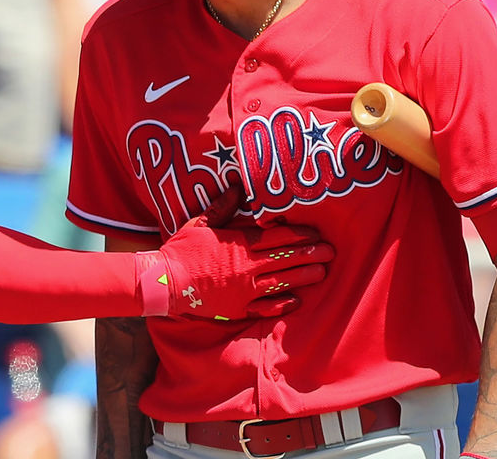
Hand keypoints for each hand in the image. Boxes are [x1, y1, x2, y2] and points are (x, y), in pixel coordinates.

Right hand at [137, 187, 333, 318]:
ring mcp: (244, 290)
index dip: (300, 234)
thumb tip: (238, 187)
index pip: (277, 237)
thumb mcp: (199, 223)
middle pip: (286, 259)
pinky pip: (266, 307)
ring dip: (304, 276)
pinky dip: (283, 303)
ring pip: (282, 282)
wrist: (165, 282)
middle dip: (311, 254)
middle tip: (331, 252)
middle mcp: (247, 267)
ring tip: (322, 272)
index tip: (317, 233)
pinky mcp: (238, 308)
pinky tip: (297, 300)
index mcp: (239, 244)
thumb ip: (222, 207)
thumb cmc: (181, 250)